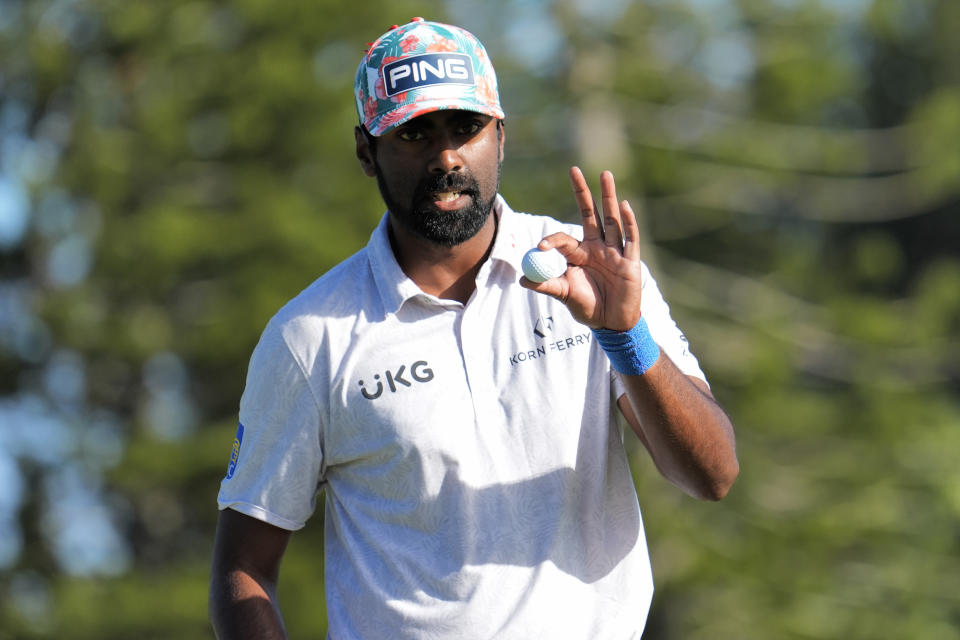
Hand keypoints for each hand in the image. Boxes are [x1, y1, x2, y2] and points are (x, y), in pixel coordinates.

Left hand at [520, 167, 642, 330]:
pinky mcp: (630, 261)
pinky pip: (630, 238)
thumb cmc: (588, 307)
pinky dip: (628, 222)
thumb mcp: (565, 295)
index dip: (552, 241)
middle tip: (573, 169)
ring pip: (612, 219)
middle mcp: (597, 247)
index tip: (541, 247)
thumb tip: (522, 278)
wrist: (611, 324)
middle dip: (583, 192)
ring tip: (605, 174)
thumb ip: (547, 285)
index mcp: (579, 254)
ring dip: (609, 197)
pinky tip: (623, 205)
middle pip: (590, 214)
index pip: (564, 239)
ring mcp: (615, 251)